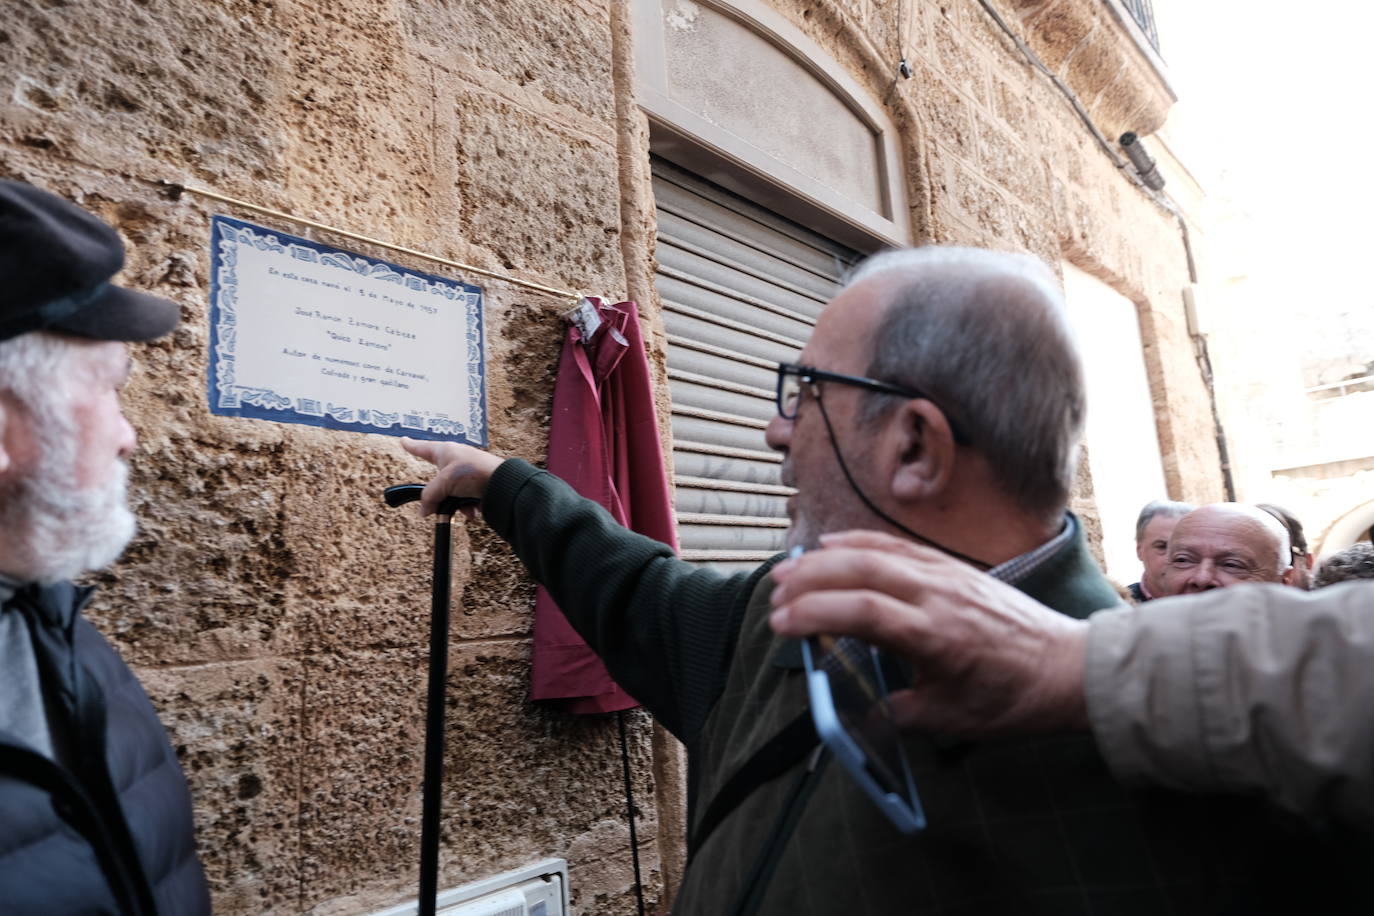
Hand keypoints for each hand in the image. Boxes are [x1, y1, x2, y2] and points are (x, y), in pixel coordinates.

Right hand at [399, 438, 504, 517]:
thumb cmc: (472, 472)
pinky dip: (468, 506)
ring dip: (455, 504)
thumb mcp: (444, 483)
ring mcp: (466, 473)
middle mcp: (455, 459)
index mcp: (445, 451)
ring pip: (451, 493)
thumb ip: (430, 496)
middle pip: (437, 481)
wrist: (502, 483)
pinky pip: (465, 498)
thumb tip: (424, 511)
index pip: (423, 448)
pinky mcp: (477, 485)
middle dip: (439, 496)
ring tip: (463, 507)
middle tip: (437, 505)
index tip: (404, 440)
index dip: (412, 445)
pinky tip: (474, 510)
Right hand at [768, 530, 1090, 734]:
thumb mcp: (951, 720)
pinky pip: (899, 545)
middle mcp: (938, 596)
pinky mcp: (953, 567)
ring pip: (877, 552)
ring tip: (790, 569)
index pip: (862, 613)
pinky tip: (834, 545)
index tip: (781, 624)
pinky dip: (861, 542)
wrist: (1067, 668)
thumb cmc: (1013, 698)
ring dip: (827, 558)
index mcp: (936, 636)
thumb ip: (899, 712)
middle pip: (861, 572)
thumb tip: (861, 710)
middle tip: (774, 594)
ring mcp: (946, 575)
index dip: (815, 614)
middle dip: (809, 580)